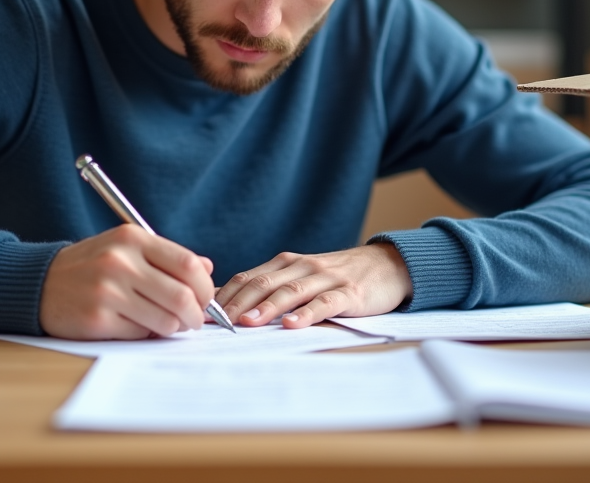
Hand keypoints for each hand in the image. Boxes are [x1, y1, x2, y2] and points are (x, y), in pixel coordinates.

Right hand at [39, 224, 214, 339]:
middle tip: (194, 320)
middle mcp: (120, 262)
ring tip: (167, 323)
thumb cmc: (90, 266)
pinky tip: (137, 324)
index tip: (205, 298)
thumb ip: (166, 256)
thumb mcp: (125, 248)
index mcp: (132, 238)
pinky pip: (141, 333)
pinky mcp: (97, 319)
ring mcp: (108, 291)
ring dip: (173, 327)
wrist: (38, 283)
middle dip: (196, 314)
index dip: (205, 286)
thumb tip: (207, 268)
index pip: (187, 264)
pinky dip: (147, 333)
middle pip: (182, 295)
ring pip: (165, 319)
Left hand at [215, 243, 411, 328]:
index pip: (248, 277)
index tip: (202, 312)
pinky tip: (292, 325)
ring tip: (246, 323)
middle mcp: (302, 267)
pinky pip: (325, 303)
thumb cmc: (337, 278)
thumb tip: (227, 305)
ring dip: (266, 308)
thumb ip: (270, 288)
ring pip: (290, 291)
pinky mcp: (349, 293)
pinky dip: (307, 313)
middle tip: (216, 321)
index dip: (225, 294)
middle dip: (237, 303)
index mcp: (286, 263)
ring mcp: (326, 279)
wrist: (387, 265)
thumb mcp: (301, 277)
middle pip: (263, 283)